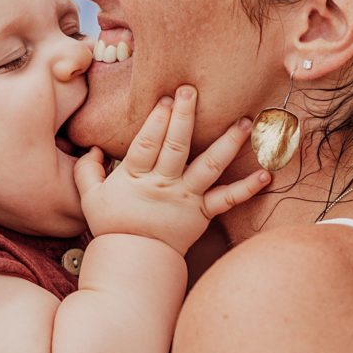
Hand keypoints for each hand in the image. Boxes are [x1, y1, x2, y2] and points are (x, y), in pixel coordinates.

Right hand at [74, 85, 269, 255]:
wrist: (135, 260)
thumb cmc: (112, 225)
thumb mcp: (90, 196)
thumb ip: (87, 169)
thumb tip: (93, 148)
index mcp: (136, 177)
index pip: (147, 143)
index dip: (156, 120)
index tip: (165, 98)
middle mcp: (164, 184)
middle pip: (176, 147)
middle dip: (184, 117)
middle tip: (192, 92)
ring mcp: (186, 198)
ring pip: (209, 167)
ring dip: (228, 143)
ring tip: (245, 122)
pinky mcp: (203, 213)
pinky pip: (227, 200)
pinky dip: (247, 188)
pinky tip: (265, 175)